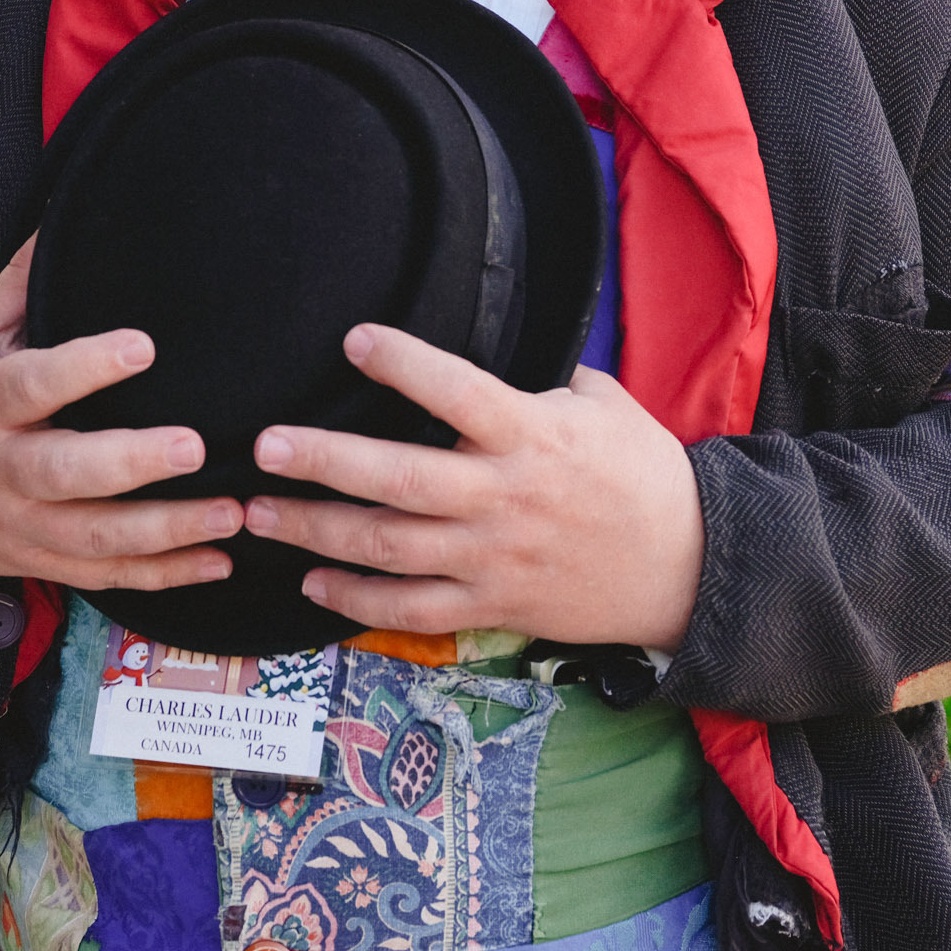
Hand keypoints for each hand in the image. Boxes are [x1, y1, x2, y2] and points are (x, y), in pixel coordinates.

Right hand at [0, 239, 244, 590]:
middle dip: (131, 465)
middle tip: (195, 445)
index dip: (84, 367)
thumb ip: (23, 283)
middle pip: (63, 473)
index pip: (33, 383)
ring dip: (166, 532)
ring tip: (233, 512)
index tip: (143, 346)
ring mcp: (19, 524)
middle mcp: (0, 467)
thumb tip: (66, 202)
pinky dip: (161, 576)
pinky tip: (219, 563)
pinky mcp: (38, 563)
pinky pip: (103, 577)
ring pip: (92, 539)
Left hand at [242, 325, 703, 647]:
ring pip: (390, 548)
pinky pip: (413, 611)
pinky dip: (357, 601)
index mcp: (533, 435)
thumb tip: (493, 356)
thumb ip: (542, 382)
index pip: (458, 391)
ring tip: (259, 513)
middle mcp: (505, 497)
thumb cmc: (644, 474)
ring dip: (317, 531)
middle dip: (325, 461)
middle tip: (265, 446)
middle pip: (400, 478)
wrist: (691, 567)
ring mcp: (494, 557)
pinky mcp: (493, 606)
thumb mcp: (602, 405)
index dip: (405, 363)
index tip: (353, 339)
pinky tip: (313, 582)